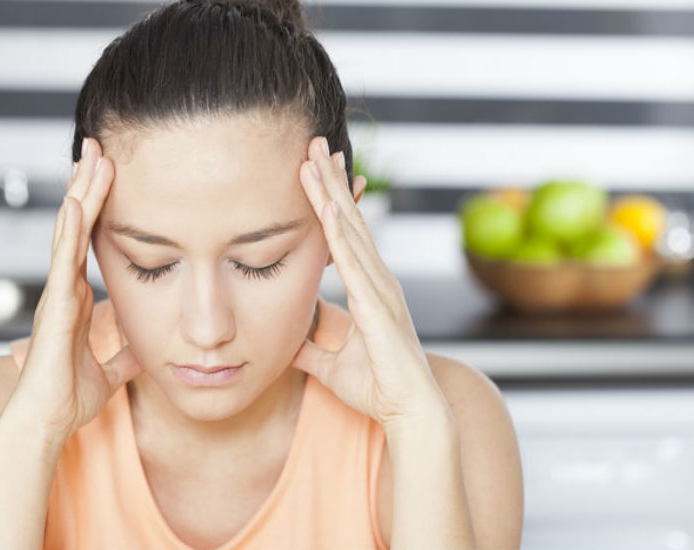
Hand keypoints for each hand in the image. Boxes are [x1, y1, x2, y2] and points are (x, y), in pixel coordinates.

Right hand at [4, 137, 140, 441]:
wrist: (46, 422)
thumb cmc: (67, 398)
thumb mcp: (110, 370)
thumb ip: (125, 354)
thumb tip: (146, 348)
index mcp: (77, 297)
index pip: (92, 240)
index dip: (99, 207)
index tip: (110, 174)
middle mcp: (65, 288)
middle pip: (79, 226)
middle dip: (88, 186)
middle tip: (99, 146)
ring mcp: (57, 294)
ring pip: (70, 234)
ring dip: (81, 195)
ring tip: (91, 157)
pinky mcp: (54, 309)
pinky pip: (62, 264)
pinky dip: (69, 234)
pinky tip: (75, 205)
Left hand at [292, 136, 448, 427]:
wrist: (408, 411)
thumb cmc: (377, 388)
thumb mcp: (328, 363)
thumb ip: (308, 345)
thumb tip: (284, 337)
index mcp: (368, 288)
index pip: (344, 235)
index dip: (329, 201)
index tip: (314, 170)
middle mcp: (377, 279)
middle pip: (349, 220)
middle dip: (331, 181)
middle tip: (314, 143)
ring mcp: (380, 288)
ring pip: (350, 230)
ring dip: (331, 193)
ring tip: (315, 158)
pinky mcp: (376, 304)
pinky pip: (353, 261)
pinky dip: (339, 232)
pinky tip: (326, 207)